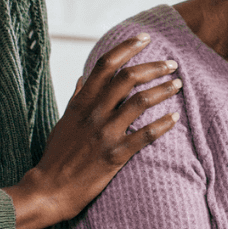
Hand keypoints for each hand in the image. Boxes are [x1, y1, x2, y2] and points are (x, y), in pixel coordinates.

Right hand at [6, 33, 180, 228]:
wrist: (49, 190)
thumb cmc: (56, 156)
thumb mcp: (64, 121)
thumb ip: (76, 98)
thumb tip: (82, 78)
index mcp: (81, 102)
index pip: (105, 64)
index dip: (127, 47)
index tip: (145, 38)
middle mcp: (94, 113)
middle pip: (128, 77)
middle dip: (154, 66)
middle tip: (172, 64)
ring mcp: (105, 134)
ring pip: (140, 102)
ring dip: (163, 90)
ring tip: (178, 85)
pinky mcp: (114, 156)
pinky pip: (145, 136)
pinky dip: (163, 124)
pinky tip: (175, 118)